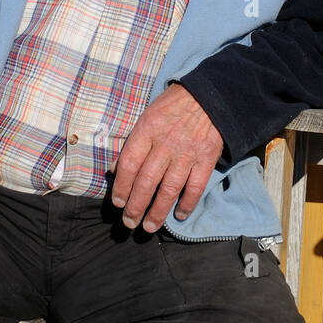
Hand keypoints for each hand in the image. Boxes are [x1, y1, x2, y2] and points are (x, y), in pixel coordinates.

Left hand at [110, 83, 222, 232]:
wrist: (208, 95)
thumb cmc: (172, 106)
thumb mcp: (146, 116)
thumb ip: (132, 143)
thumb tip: (114, 169)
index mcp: (147, 130)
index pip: (129, 164)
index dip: (121, 187)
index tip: (117, 202)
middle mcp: (165, 143)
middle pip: (147, 181)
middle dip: (136, 206)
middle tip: (129, 222)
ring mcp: (187, 152)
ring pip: (169, 188)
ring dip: (158, 211)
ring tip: (149, 227)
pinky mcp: (206, 158)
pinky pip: (195, 186)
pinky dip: (187, 203)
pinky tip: (179, 214)